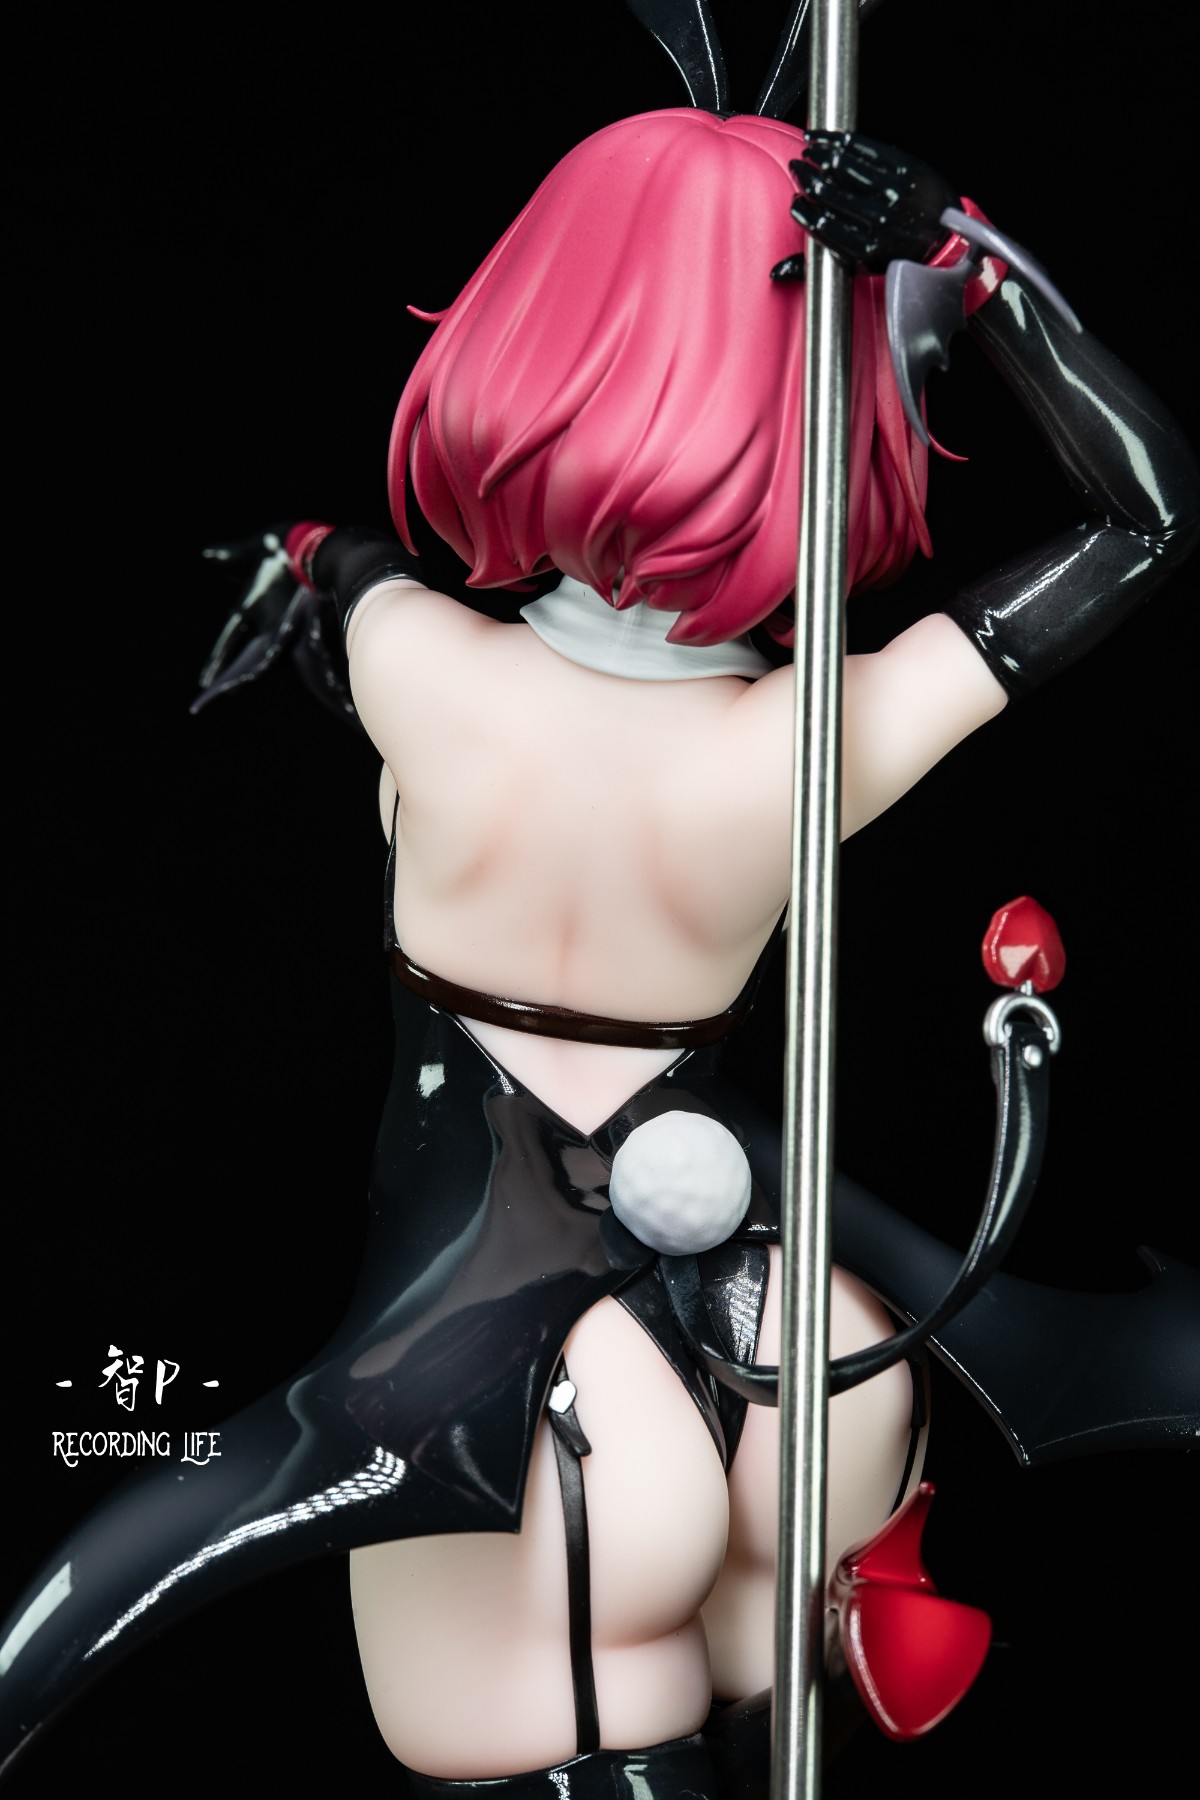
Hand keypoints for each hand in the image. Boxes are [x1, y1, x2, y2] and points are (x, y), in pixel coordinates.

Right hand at [789, 131, 957, 272]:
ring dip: (821, 153)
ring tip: (809, 148)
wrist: (947, 238)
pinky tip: (829, 137)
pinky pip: (867, 148)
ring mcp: (894, 191)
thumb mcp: (861, 269)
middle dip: (807, 176)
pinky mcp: (906, 168)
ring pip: (846, 165)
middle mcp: (880, 219)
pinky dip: (843, 140)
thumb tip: (778, 273)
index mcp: (866, 248)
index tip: (796, 201)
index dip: (804, 210)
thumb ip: (819, 267)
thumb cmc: (899, 254)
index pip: (823, 224)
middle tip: (797, 168)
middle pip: (830, 191)